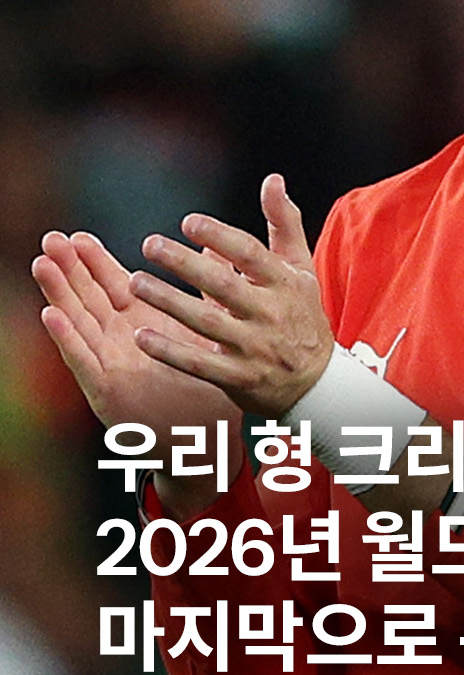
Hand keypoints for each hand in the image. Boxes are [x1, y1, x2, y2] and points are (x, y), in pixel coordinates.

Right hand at [32, 228, 235, 434]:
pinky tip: (50, 316)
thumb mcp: (206, 333)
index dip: (94, 261)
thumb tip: (211, 249)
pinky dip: (67, 338)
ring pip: (79, 322)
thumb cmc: (205, 387)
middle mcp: (120, 340)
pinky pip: (83, 360)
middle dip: (69, 268)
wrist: (206, 439)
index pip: (113, 284)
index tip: (78, 235)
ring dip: (59, 294)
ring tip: (42, 264)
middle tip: (51, 239)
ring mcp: (109, 364)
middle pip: (89, 297)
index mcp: (143, 323)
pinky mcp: (106, 390)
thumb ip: (206, 290)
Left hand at [127, 173, 334, 416]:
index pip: (251, 255)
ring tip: (136, 282)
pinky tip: (141, 335)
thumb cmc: (302, 314)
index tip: (188, 222)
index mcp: (285, 283)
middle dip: (186, 265)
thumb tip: (272, 179)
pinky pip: (200, 364)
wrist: (317, 381)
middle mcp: (270, 314)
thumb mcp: (300, 268)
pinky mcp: (239, 378)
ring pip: (207, 322)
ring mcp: (255, 348)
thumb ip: (284, 223)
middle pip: (224, 286)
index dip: (220, 237)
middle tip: (151, 244)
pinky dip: (170, 351)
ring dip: (169, 302)